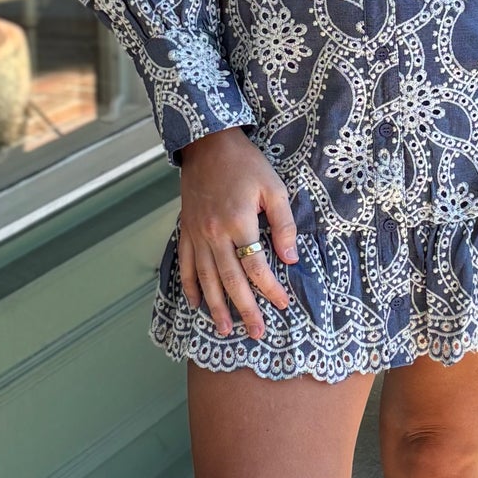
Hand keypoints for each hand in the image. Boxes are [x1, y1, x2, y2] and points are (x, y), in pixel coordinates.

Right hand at [176, 128, 297, 342]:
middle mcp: (214, 233)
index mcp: (238, 222)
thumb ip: (283, 224)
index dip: (270, 288)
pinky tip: (196, 305)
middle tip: (257, 333)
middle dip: (245, 309)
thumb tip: (291, 258)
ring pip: (206, 279)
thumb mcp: (273, 187)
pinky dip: (190, 287)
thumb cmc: (245, 164)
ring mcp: (196, 234)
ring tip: (227, 330)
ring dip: (217, 307)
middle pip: (230, 280)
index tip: (283, 305)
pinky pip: (186, 265)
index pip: (255, 266)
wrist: (207, 145)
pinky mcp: (186, 231)